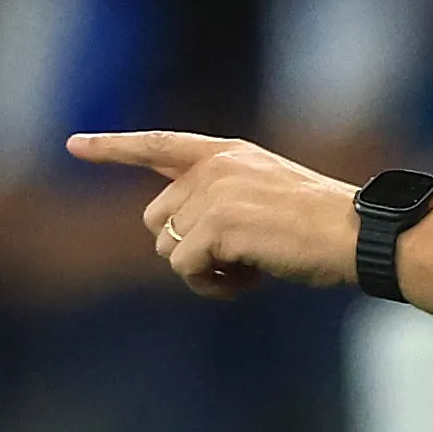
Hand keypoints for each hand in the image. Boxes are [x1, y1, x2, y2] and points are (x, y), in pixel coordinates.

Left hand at [65, 132, 360, 299]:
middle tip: (235, 264)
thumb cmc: (326, 227)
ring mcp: (213, 194)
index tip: (74, 145)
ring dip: (199, 271)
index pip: (158, 145)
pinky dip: (211, 286)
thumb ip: (222, 203)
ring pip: (167, 249)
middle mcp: (214, 168)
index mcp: (227, 154)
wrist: (358, 234)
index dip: (113, 147)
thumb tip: (177, 242)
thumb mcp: (269, 197)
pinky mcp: (217, 226)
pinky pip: (185, 269)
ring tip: (246, 273)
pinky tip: (248, 282)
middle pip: (157, 219)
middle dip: (186, 249)